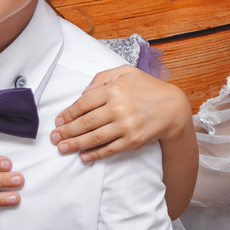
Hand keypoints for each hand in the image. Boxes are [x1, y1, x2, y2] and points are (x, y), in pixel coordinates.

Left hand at [51, 67, 189, 162]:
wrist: (174, 108)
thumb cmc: (148, 88)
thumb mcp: (126, 72)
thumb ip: (102, 78)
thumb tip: (83, 94)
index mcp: (115, 89)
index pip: (83, 104)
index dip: (68, 114)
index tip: (59, 121)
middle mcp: (119, 108)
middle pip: (85, 123)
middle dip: (66, 132)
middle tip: (54, 137)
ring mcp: (126, 126)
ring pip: (94, 138)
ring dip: (75, 144)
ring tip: (62, 148)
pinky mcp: (133, 140)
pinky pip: (109, 149)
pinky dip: (95, 155)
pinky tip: (84, 157)